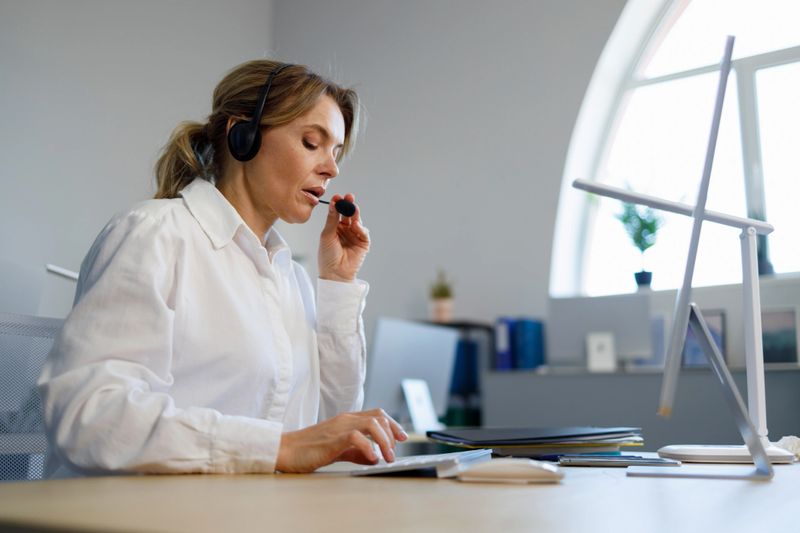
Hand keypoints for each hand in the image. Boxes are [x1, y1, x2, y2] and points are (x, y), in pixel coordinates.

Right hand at [276, 409, 407, 472]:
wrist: (285, 450)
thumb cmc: (309, 450)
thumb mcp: (338, 449)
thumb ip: (356, 451)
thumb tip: (375, 457)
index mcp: (347, 419)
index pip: (377, 414)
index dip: (393, 425)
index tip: (402, 438)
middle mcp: (345, 419)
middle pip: (379, 417)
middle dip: (392, 435)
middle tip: (393, 455)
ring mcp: (339, 427)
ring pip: (372, 423)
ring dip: (385, 441)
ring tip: (387, 458)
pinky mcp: (331, 439)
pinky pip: (356, 437)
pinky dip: (369, 447)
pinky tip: (372, 459)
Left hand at [318, 193, 369, 281]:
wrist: (334, 273)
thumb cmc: (327, 256)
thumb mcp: (327, 235)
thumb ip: (332, 219)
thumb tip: (334, 204)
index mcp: (334, 228)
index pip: (338, 213)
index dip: (338, 204)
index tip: (337, 196)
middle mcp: (345, 231)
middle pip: (348, 215)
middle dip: (349, 205)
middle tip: (349, 196)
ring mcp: (354, 236)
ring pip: (357, 221)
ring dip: (355, 214)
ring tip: (353, 208)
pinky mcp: (363, 243)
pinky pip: (363, 232)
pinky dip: (361, 227)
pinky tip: (356, 225)